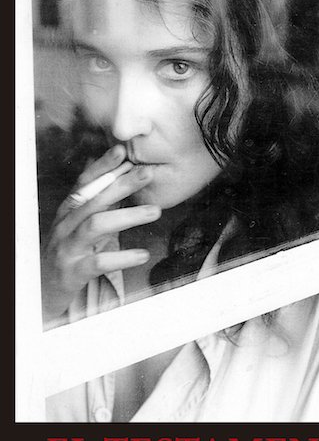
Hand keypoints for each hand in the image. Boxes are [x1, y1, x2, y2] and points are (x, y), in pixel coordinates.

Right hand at [41, 144, 160, 324]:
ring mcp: (68, 248)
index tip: (122, 151)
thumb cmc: (67, 252)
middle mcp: (66, 226)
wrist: (42, 289)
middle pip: (93, 199)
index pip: (84, 183)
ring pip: (96, 225)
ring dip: (127, 216)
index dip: (102, 166)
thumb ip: (95, 202)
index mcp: (68, 212)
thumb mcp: (78, 224)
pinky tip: (143, 255)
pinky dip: (122, 257)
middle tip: (147, 173)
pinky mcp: (74, 272)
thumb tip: (110, 173)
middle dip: (121, 184)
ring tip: (155, 211)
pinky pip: (99, 262)